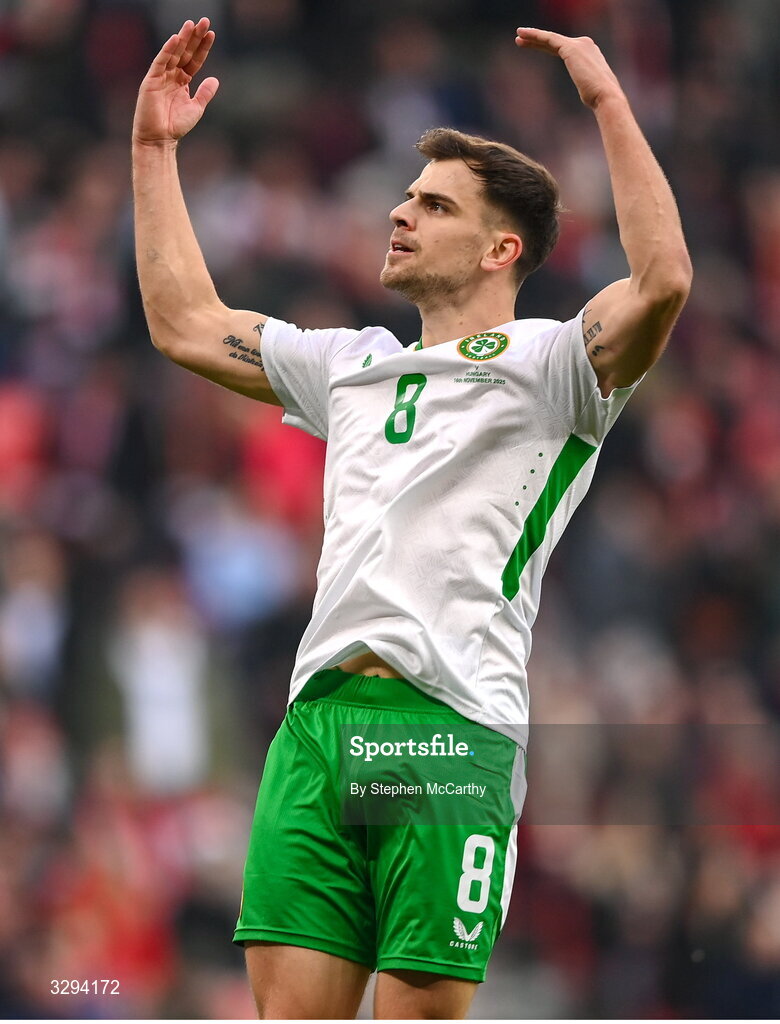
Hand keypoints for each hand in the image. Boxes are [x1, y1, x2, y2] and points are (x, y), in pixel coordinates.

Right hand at [133, 18, 218, 146]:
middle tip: (204, 21)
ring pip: (174, 53)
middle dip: (194, 37)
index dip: (203, 47)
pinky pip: (160, 62)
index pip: (194, 60)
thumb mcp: (196, 108)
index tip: (211, 34)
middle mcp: (171, 75)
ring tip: (191, 24)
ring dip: (183, 38)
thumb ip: (205, 93)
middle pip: (185, 52)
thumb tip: (215, 79)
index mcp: (182, 81)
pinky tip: (175, 39)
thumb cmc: (176, 126)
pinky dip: (167, 50)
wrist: (160, 139)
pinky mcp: (151, 80)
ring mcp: (161, 76)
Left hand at [515, 27, 622, 108]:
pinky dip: (536, 36)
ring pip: (550, 38)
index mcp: (589, 53)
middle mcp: (585, 44)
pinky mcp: (571, 48)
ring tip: (518, 36)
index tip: (533, 46)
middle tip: (520, 39)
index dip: (546, 47)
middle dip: (537, 40)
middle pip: (555, 41)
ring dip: (533, 36)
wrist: (606, 96)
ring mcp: (578, 44)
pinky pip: (549, 39)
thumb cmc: (599, 99)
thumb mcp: (590, 89)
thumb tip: (589, 94)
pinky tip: (524, 36)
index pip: (563, 48)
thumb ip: (587, 84)